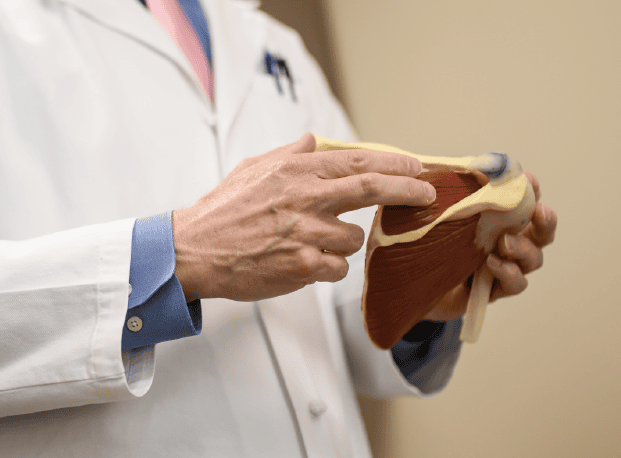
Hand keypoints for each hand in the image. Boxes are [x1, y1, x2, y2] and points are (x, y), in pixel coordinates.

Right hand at [173, 133, 436, 302]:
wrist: (193, 251)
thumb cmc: (221, 212)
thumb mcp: (252, 169)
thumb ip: (288, 155)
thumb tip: (312, 142)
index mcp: (294, 171)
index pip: (356, 162)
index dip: (393, 165)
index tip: (415, 168)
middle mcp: (304, 199)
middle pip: (370, 190)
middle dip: (407, 191)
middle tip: (427, 194)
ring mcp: (305, 234)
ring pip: (354, 238)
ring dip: (346, 240)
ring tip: (316, 241)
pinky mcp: (302, 266)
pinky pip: (338, 267)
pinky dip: (329, 265)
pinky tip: (305, 261)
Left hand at [421, 171, 557, 320]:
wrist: (409, 283)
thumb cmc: (427, 243)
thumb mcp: (437, 214)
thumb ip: (453, 193)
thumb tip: (464, 166)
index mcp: (498, 219)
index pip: (525, 201)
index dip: (533, 190)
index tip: (528, 180)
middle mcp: (507, 242)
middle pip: (543, 232)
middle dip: (545, 221)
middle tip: (538, 212)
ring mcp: (504, 267)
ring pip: (534, 259)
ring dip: (524, 248)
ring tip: (505, 243)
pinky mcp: (494, 290)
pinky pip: (516, 284)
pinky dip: (509, 273)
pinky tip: (493, 264)